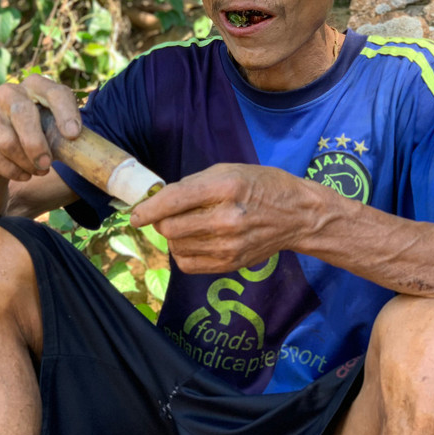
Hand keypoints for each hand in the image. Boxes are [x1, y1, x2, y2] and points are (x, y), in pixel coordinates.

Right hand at [0, 74, 80, 181]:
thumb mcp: (53, 130)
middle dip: (37, 144)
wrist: (0, 152)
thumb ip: (67, 133)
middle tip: (48, 164)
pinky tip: (23, 175)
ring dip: (26, 163)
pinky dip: (12, 171)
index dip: (65, 112)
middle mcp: (9, 92)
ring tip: (38, 171)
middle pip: (23, 113)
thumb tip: (88, 151)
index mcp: (35, 86)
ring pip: (8, 141)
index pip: (54, 92)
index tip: (72, 135)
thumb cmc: (37, 137)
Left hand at [129, 163, 314, 273]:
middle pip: (170, 228)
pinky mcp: (231, 264)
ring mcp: (229, 245)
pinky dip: (183, 253)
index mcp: (225, 188)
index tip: (135, 215)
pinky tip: (195, 241)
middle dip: (161, 221)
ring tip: (190, 225)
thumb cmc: (261, 186)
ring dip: (174, 236)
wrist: (298, 215)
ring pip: (177, 247)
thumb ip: (192, 184)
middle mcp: (226, 219)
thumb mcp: (228, 170)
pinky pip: (188, 264)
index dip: (148, 210)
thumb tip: (158, 199)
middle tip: (169, 215)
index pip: (174, 201)